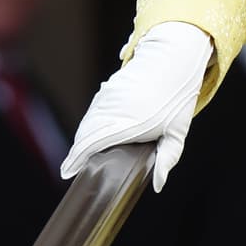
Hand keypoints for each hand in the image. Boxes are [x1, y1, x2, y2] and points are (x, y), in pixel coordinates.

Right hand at [60, 21, 212, 192]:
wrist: (171, 60)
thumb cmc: (177, 99)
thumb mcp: (177, 132)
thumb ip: (168, 159)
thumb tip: (158, 185)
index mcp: (128, 123)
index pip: (93, 143)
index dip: (77, 158)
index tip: (67, 171)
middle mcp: (113, 110)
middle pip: (85, 135)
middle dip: (78, 152)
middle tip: (75, 168)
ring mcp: (107, 98)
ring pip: (87, 122)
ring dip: (83, 138)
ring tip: (81, 155)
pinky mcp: (106, 90)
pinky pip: (92, 111)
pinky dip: (90, 124)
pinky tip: (93, 134)